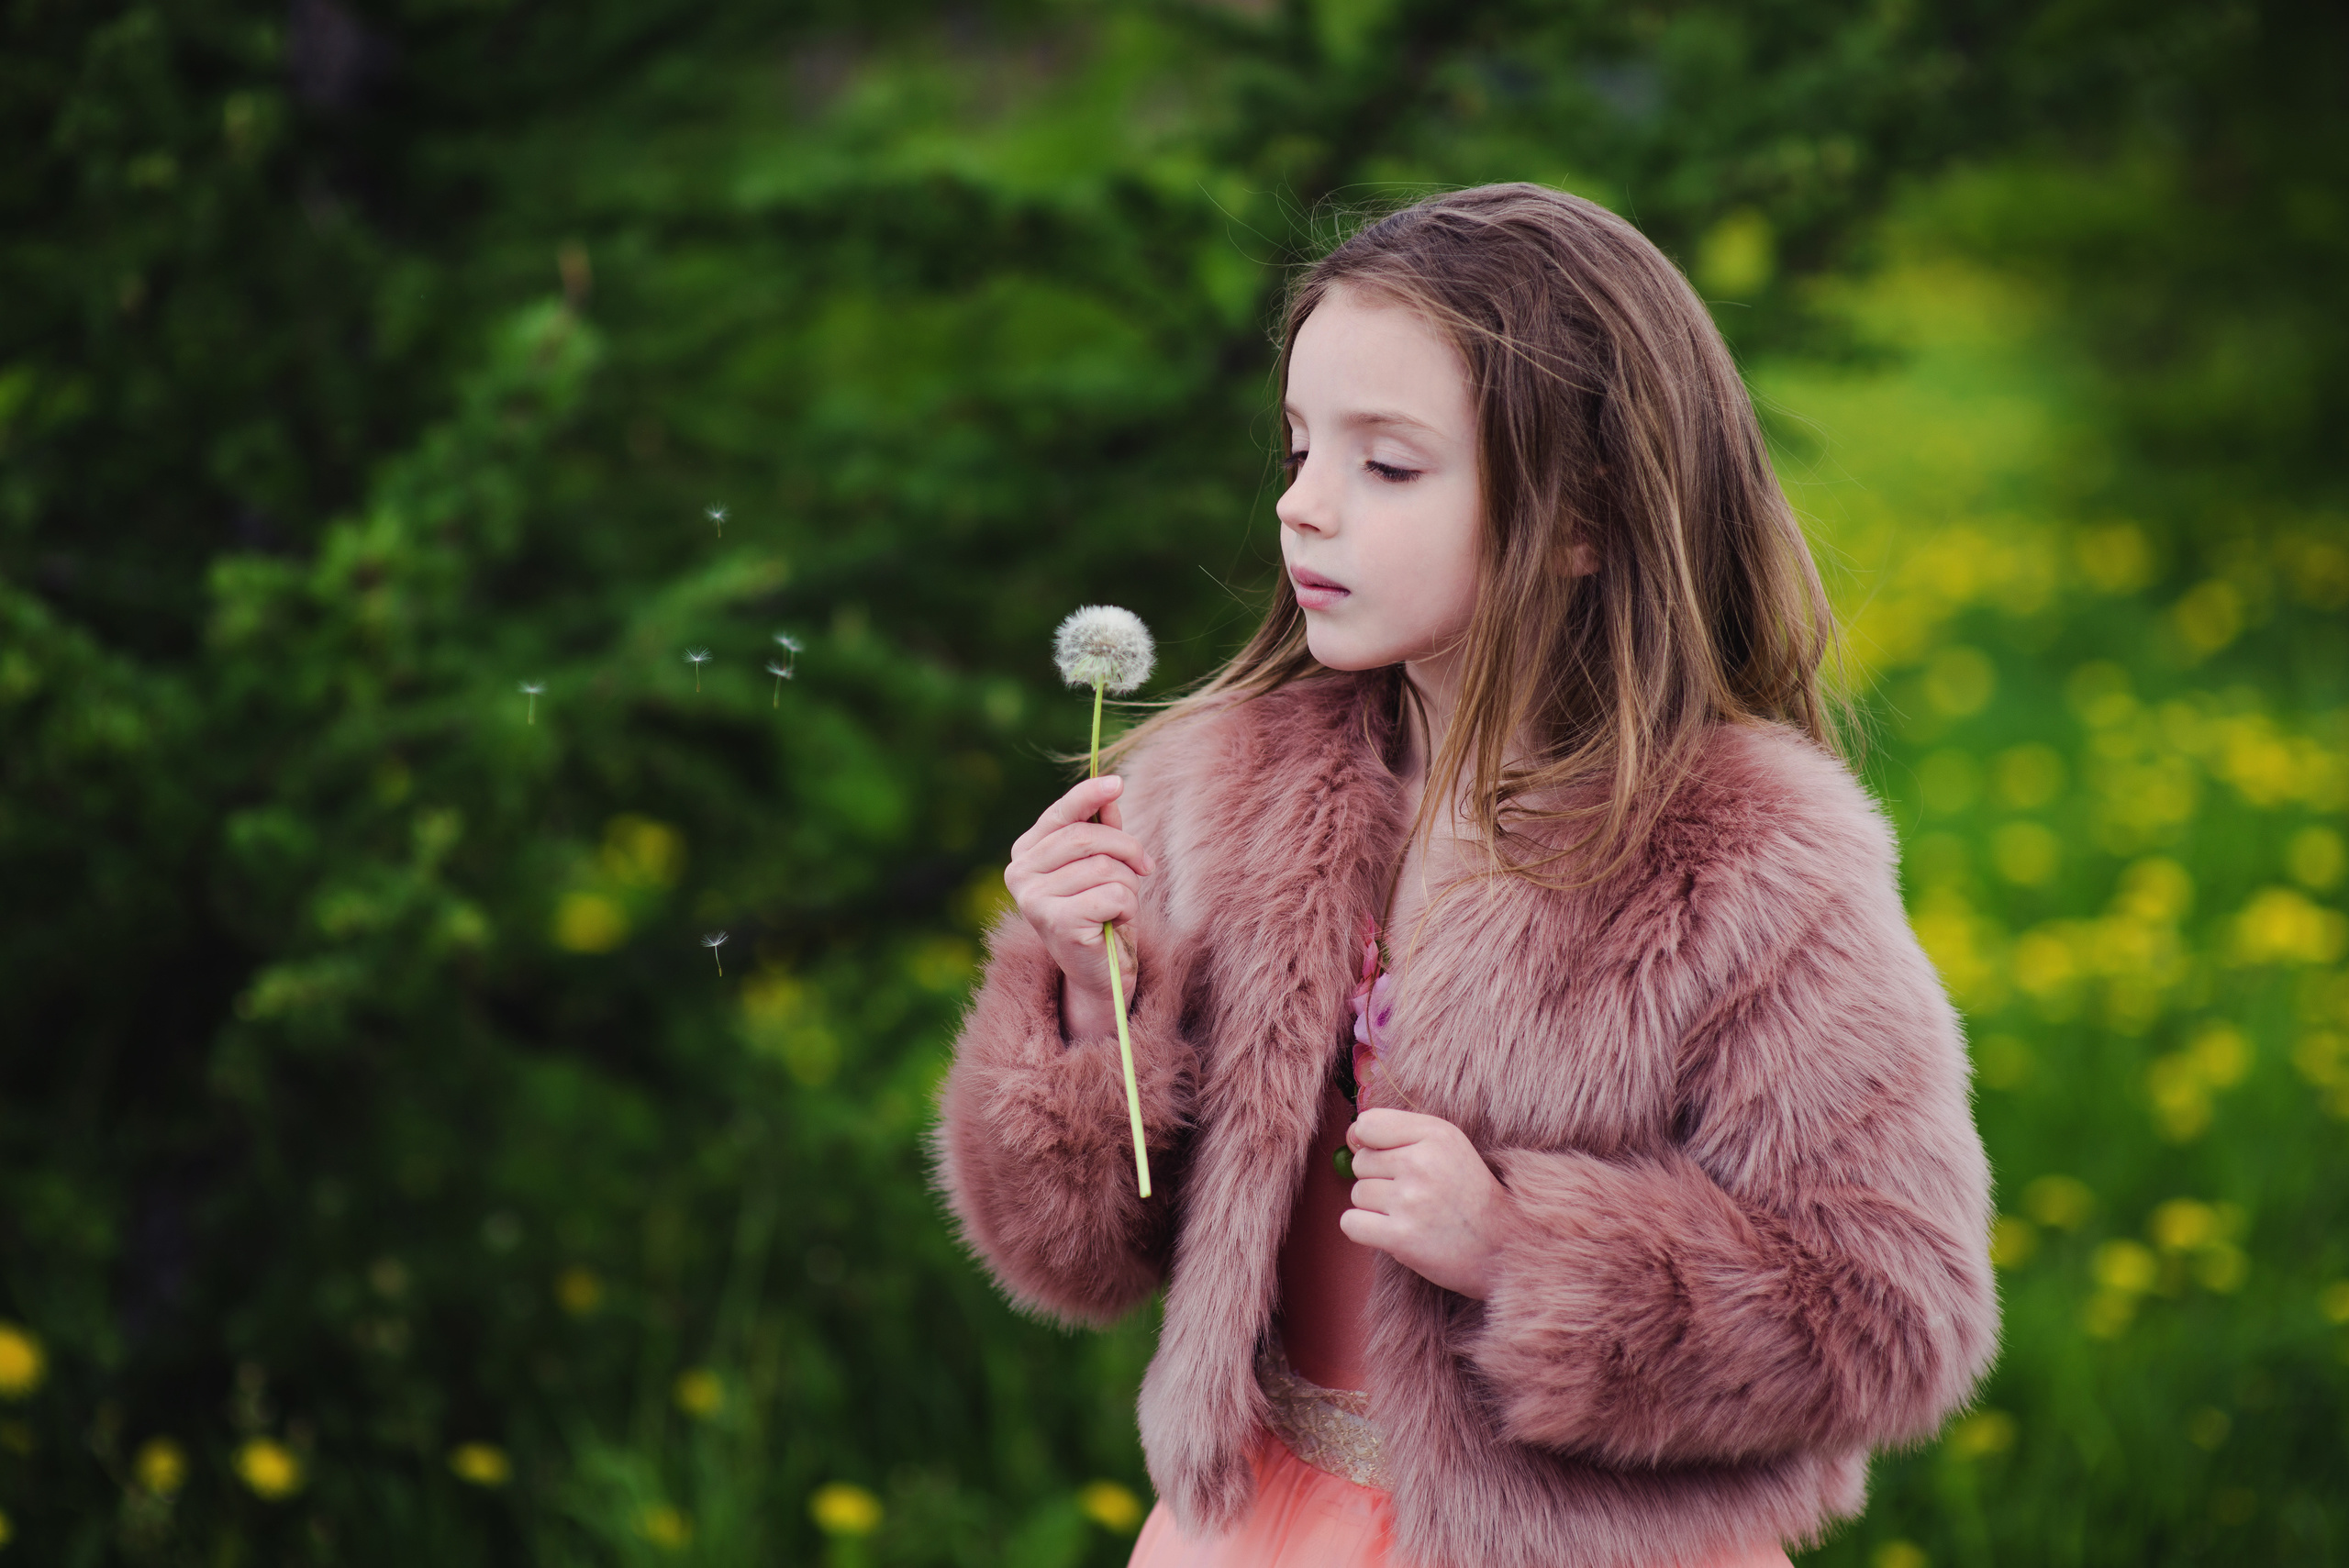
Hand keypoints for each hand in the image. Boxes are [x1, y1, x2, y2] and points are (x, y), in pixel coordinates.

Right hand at [1005, 775, 1152, 1040]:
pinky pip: (1112, 894)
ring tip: (1120, 904)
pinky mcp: (1056, 922)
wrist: (1100, 972)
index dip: (1089, 795)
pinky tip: (1115, 921)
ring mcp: (1033, 899)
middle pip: (1086, 837)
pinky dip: (1126, 906)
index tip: (1118, 783)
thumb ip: (1102, 829)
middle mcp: (1019, 873)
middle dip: (1127, 849)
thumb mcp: (1103, 864)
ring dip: (1128, 885)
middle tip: (1145, 867)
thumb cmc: (1100, 912)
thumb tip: (1110, 792)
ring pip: (1104, 867)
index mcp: (1025, 853)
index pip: (1060, 814)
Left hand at [1338, 1109, 1506, 1298]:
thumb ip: (1399, 1133)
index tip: (1396, 1161)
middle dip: (1379, 1179)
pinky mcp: (1400, 1237)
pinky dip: (1365, 1230)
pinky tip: (1393, 1232)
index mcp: (1436, 1134)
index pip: (1367, 1125)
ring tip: (1412, 1215)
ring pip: (1357, 1194)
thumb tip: (1350, 1136)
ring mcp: (1411, 1201)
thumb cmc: (1467, 1195)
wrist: (1502, 1247)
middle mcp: (1422, 1163)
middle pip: (1361, 1162)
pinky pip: (1350, 1223)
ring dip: (1376, 1208)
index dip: (1372, 1144)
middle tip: (1415, 1195)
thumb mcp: (1447, 1147)